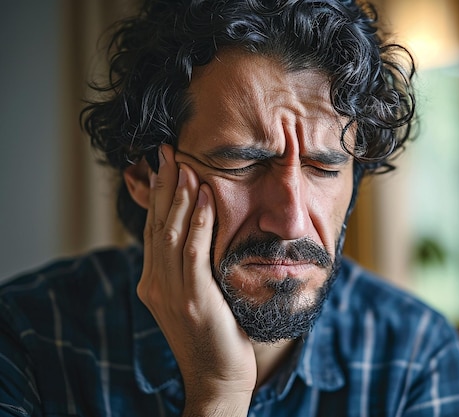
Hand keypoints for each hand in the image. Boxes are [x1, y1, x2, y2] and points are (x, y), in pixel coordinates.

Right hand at [137, 144, 255, 415]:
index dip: (157, 195)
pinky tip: (202, 196)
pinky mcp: (192, 299)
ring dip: (178, 195)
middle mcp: (155, 283)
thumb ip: (188, 269)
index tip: (162, 165)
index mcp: (154, 282)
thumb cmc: (214, 337)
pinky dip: (197, 220)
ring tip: (184, 164)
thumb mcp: (194, 297)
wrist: (217, 379)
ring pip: (171, 232)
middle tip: (167, 150)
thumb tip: (196, 236)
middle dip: (162, 185)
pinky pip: (193, 251)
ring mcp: (171, 292)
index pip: (153, 229)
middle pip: (157, 224)